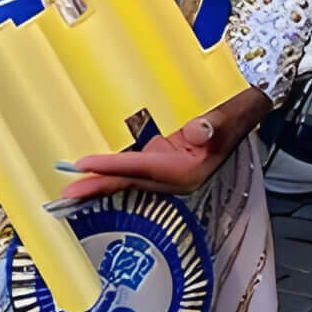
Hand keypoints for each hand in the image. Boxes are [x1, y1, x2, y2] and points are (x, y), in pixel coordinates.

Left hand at [56, 87, 271, 204]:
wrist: (246, 119)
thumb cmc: (235, 116)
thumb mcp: (227, 117)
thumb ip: (213, 125)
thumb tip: (197, 130)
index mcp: (186, 170)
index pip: (142, 168)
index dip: (112, 167)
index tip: (84, 166)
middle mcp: (174, 179)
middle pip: (129, 184)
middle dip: (98, 188)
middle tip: (65, 195)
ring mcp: (168, 175)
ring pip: (128, 182)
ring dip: (100, 185)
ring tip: (71, 190)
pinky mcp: (164, 166)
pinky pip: (133, 173)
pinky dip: (113, 175)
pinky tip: (93, 178)